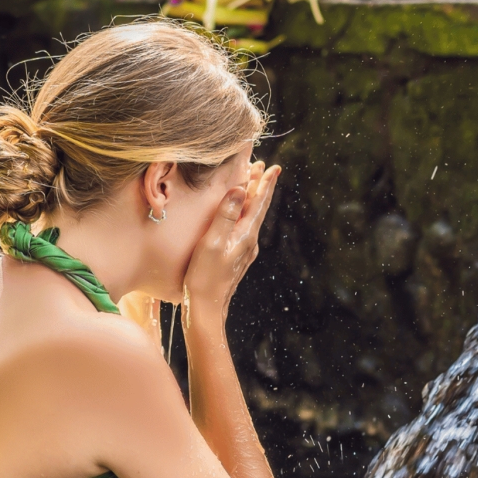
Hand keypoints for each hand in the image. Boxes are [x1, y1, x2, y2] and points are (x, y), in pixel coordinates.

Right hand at [183, 161, 279, 330]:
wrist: (206, 310)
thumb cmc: (204, 277)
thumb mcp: (212, 243)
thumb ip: (226, 215)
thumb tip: (240, 190)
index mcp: (245, 235)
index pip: (258, 203)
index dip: (265, 184)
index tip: (273, 167)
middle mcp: (249, 242)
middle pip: (257, 209)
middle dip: (260, 187)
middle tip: (265, 168)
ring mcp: (243, 251)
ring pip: (251, 218)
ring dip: (252, 199)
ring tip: (253, 184)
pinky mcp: (234, 258)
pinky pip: (243, 228)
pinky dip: (243, 214)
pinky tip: (238, 215)